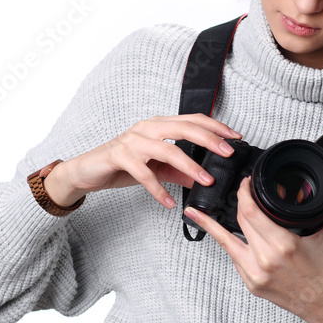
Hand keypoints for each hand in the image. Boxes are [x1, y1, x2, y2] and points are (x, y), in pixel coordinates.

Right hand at [44, 114, 240, 208]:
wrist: (86, 171)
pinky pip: (144, 174)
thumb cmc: (122, 165)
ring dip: (190, 166)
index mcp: (159, 125)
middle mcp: (147, 128)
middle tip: (227, 154)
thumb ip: (180, 172)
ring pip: (168, 149)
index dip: (216, 127)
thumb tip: (205, 180)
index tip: (236, 137)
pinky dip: (159, 190)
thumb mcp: (157, 168)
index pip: (193, 120)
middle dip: (210, 140)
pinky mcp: (120, 156)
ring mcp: (133, 140)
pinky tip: (170, 203)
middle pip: (184, 128)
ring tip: (206, 181)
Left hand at [184, 165, 322, 322]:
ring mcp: (254, 274)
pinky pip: (234, 257)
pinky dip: (229, 243)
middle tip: (239, 191)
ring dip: (213, 225)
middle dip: (237, 203)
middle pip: (239, 222)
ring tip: (196, 212)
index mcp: (284, 245)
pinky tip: (220, 233)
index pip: (251, 212)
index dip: (244, 193)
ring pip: (226, 241)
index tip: (246, 183)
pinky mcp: (250, 284)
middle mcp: (265, 260)